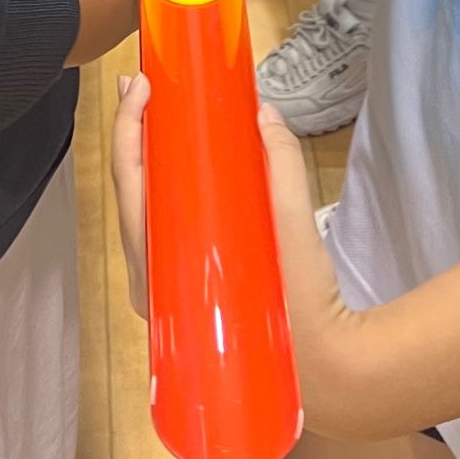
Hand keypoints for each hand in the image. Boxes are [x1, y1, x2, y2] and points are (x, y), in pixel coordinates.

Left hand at [110, 81, 349, 374]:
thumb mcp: (293, 227)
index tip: (139, 85)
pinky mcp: (184, 294)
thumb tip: (263, 115)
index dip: (129, 130)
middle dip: (133, 137)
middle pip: (130, 196)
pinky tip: (177, 169)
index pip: (131, 187)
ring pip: (143, 215)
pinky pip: (163, 234)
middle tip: (143, 87)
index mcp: (162, 270)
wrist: (330, 373)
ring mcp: (164, 292)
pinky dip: (164, 194)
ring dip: (147, 163)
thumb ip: (278, 166)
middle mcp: (151, 284)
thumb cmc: (304, 304)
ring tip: (155, 114)